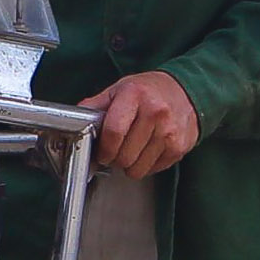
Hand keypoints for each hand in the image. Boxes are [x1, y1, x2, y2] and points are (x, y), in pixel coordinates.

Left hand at [78, 71, 199, 178]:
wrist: (186, 91)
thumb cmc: (149, 91)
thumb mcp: (119, 89)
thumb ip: (95, 105)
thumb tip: (73, 121)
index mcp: (135, 95)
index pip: (113, 132)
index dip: (104, 149)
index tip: (102, 153)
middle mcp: (155, 112)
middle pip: (124, 155)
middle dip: (115, 159)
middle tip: (117, 151)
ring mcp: (169, 131)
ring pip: (138, 168)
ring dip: (130, 165)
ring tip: (132, 150)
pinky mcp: (179, 146)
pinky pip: (153, 169)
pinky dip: (147, 165)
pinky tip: (148, 150)